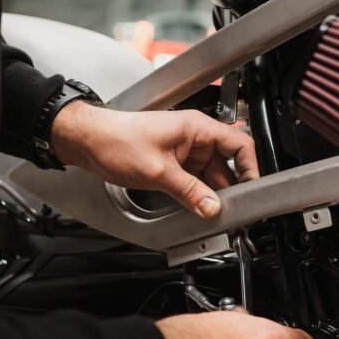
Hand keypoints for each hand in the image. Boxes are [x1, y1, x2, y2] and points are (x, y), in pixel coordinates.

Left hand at [50, 101, 258, 218]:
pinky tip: (195, 206)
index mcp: (196, 128)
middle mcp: (193, 137)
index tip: (251, 188)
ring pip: (210, 175)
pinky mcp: (173, 163)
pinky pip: (194, 180)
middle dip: (229, 187)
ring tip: (210, 211)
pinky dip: (197, 194)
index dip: (250, 167)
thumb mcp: (158, 171)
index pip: (239, 144)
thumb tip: (213, 207)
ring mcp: (183, 151)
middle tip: (229, 209)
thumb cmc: (116, 140)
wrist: (87, 141)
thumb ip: (190, 192)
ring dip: (211, 193)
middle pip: (226, 165)